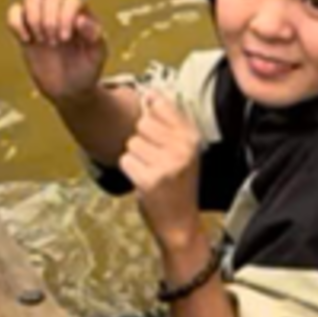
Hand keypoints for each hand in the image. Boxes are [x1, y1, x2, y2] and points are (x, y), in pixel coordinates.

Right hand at [8, 0, 106, 104]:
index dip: (66, 16)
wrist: (68, 89)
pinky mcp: (26, 29)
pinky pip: (15, 12)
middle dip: (49, 21)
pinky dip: (15, 21)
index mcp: (82, 15)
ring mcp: (43, 19)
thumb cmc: (87, 70)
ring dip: (33, 17)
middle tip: (53, 43)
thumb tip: (81, 19)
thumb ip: (95, 37)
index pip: (71, 0)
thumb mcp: (97, 57)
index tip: (65, 39)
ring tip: (40, 39)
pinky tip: (26, 39)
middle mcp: (62, 12)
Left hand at [119, 90, 203, 244]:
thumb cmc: (179, 183)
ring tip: (151, 169)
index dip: (151, 114)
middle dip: (142, 140)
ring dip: (136, 156)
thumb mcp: (184, 149)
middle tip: (155, 158)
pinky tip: (144, 180)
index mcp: (192, 136)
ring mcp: (166, 164)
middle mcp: (182, 148)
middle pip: (142, 124)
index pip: (161, 105)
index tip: (155, 129)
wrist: (180, 222)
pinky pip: (125, 160)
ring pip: (131, 143)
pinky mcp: (150, 179)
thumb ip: (168, 121)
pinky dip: (130, 170)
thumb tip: (149, 94)